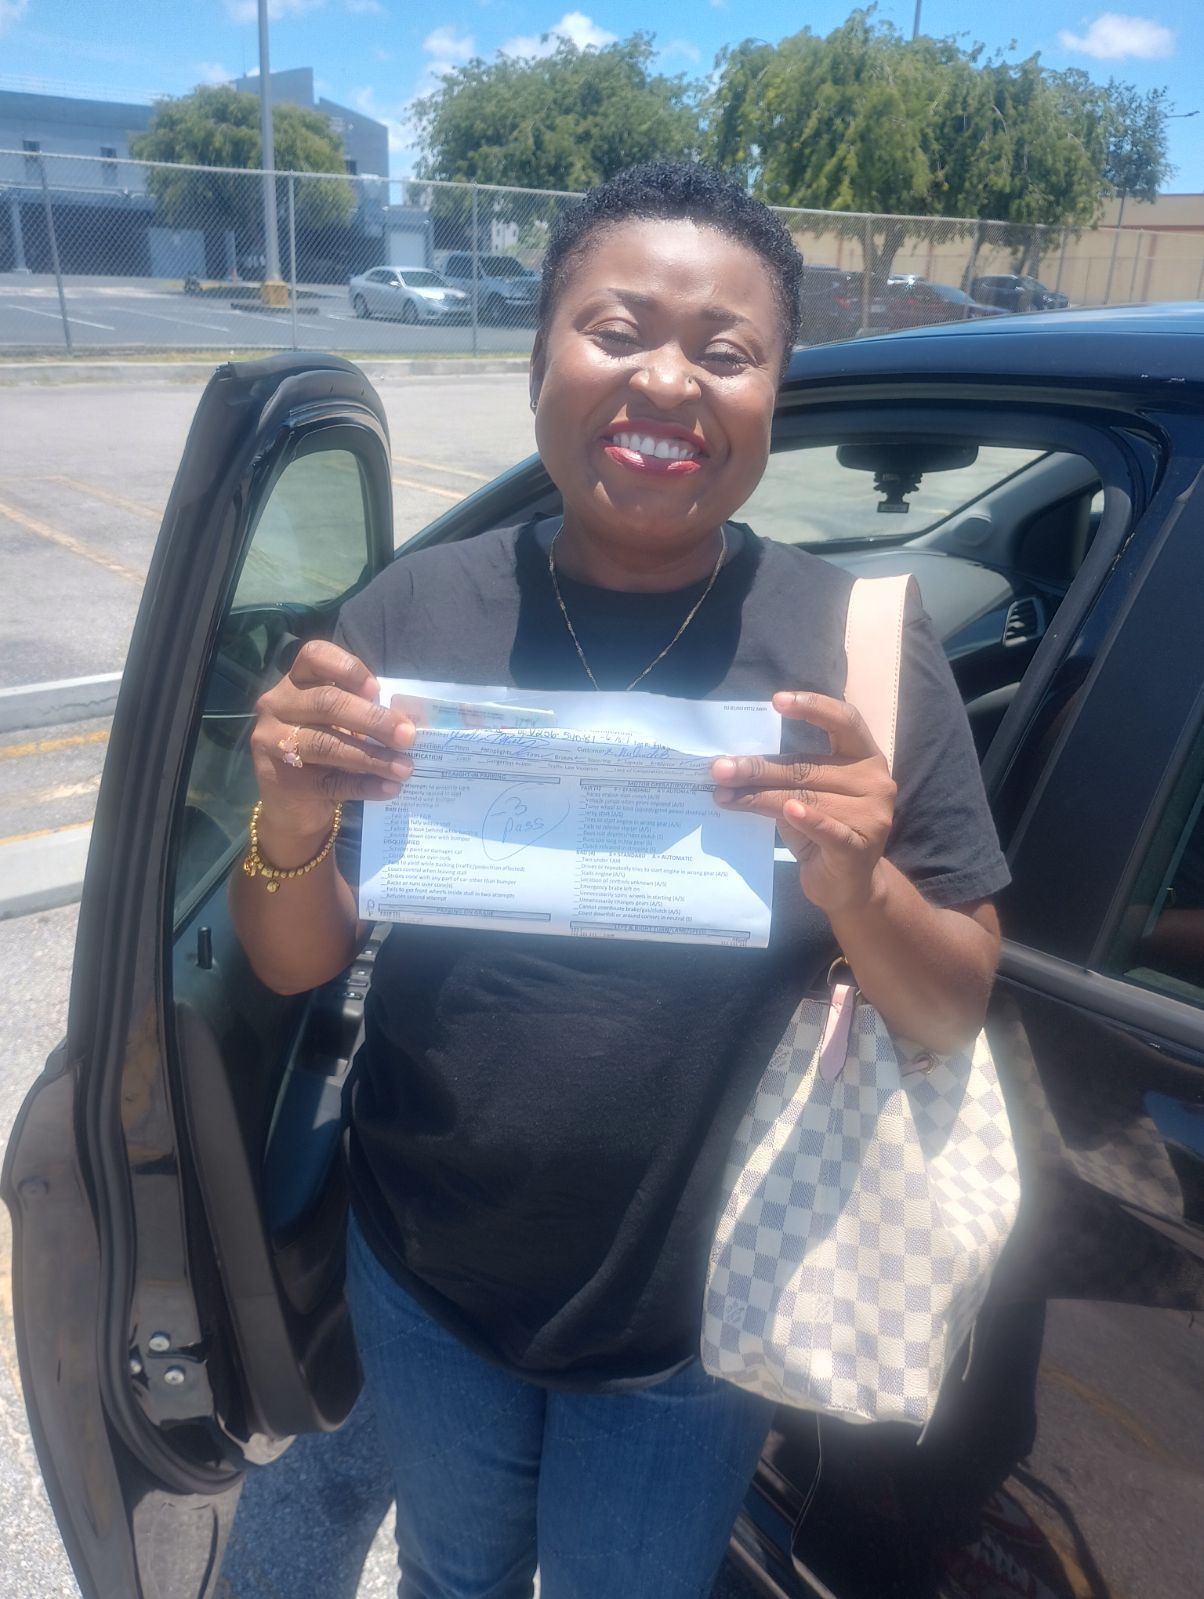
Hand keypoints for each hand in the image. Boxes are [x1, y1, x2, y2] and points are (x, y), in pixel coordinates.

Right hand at [250, 640, 413, 845]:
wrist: (294, 805)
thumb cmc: (326, 751)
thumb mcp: (341, 724)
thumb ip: (364, 714)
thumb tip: (407, 723)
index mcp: (295, 682)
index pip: (314, 656)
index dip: (348, 669)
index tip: (377, 689)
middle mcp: (277, 705)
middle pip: (326, 703)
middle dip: (374, 719)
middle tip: (408, 736)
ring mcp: (272, 743)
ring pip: (326, 744)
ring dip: (372, 757)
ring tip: (404, 768)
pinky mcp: (281, 780)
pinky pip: (329, 781)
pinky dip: (365, 785)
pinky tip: (389, 788)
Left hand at [711, 691, 895, 915]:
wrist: (848, 888)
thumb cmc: (822, 833)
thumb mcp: (805, 797)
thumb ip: (786, 776)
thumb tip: (732, 764)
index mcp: (866, 758)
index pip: (845, 722)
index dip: (813, 708)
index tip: (776, 701)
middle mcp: (875, 782)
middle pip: (807, 767)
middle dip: (758, 767)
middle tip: (720, 768)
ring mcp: (872, 815)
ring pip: (805, 797)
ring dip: (759, 796)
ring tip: (724, 795)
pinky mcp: (858, 847)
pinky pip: (827, 828)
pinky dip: (806, 819)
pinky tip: (787, 809)